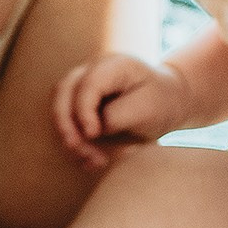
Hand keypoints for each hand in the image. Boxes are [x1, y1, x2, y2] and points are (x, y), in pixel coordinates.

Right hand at [52, 54, 190, 167]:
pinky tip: (93, 162)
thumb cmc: (160, 102)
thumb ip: (119, 115)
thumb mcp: (148, 108)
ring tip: (95, 161)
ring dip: (71, 138)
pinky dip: (77, 145)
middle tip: (78, 149)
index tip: (93, 134)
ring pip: (60, 110)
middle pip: (62, 92)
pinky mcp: (80, 105)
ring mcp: (83, 87)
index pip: (87, 84)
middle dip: (66, 124)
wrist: (167, 103)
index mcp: (112, 65)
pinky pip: (68, 125)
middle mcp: (91, 71)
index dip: (83, 110)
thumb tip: (96, 128)